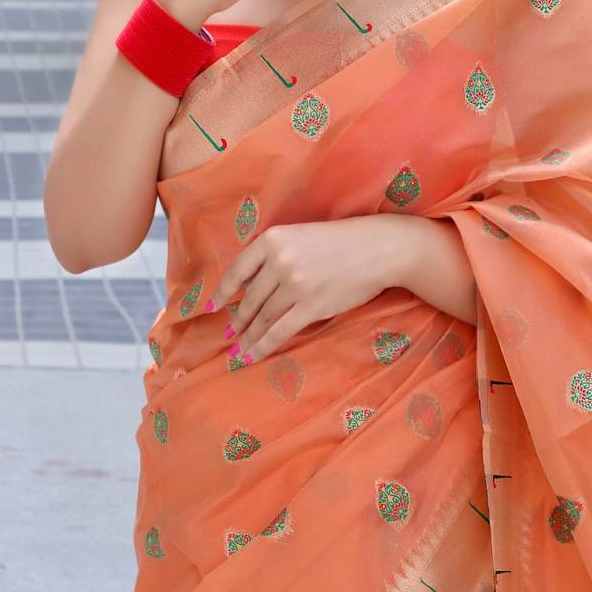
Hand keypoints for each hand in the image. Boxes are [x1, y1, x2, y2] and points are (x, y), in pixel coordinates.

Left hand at [215, 216, 404, 365]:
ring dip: (248, 336)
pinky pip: (279, 331)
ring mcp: (294, 284)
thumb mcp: (300, 237)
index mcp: (272, 239)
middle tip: (230, 333)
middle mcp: (279, 261)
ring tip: (239, 348)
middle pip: (249, 298)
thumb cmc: (341, 241)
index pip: (237, 270)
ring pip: (262, 317)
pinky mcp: (311, 306)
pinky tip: (251, 355)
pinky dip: (262, 346)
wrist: (379, 248)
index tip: (212, 306)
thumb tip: (250, 288)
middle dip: (238, 319)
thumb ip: (274, 258)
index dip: (222, 292)